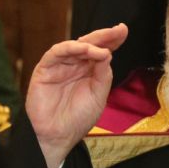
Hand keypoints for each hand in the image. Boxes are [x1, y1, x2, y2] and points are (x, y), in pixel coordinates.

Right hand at [25, 24, 127, 167]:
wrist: (58, 136)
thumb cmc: (77, 119)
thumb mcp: (98, 96)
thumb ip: (103, 75)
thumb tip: (107, 53)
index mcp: (88, 72)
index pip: (100, 52)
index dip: (111, 40)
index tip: (123, 31)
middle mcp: (74, 66)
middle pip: (89, 45)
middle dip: (104, 36)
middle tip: (118, 30)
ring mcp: (59, 66)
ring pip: (73, 46)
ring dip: (89, 44)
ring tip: (102, 49)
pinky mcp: (45, 69)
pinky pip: (56, 53)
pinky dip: (71, 48)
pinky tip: (85, 49)